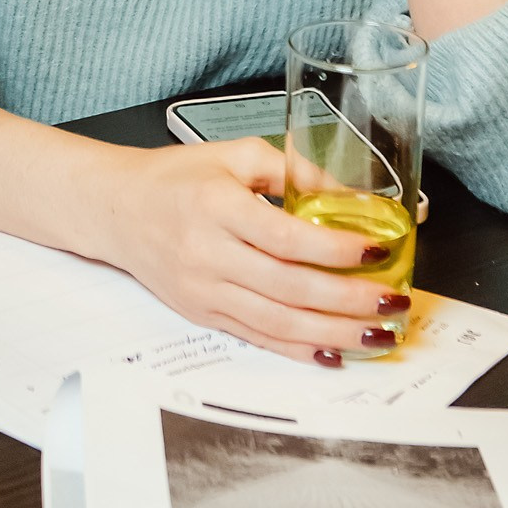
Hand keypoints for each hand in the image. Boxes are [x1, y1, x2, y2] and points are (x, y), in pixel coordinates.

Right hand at [99, 137, 411, 366]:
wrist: (115, 208)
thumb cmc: (177, 177)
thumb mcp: (234, 155)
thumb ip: (293, 171)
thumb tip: (353, 198)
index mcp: (216, 204)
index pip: (285, 237)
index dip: (336, 250)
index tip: (377, 250)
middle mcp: (208, 252)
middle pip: (289, 288)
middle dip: (349, 299)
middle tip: (392, 301)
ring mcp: (204, 289)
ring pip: (278, 322)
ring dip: (333, 333)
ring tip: (376, 334)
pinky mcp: (202, 313)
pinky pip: (257, 338)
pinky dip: (298, 350)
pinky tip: (333, 352)